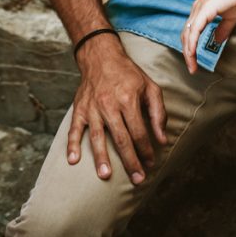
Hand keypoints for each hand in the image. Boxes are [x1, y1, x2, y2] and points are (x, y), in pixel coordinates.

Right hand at [68, 36, 166, 183]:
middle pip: (121, 138)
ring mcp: (93, 108)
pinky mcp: (79, 109)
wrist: (102, 57)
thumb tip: (163, 139)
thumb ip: (158, 113)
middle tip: (137, 180)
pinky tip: (73, 160)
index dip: (146, 149)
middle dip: (130, 161)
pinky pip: (74, 129)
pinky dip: (72, 145)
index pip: (139, 131)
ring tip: (106, 175)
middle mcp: (110, 105)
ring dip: (102, 157)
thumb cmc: (129, 74)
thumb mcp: (150, 87)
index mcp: (129, 99)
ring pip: (98, 137)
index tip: (151, 164)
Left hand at [182, 0, 235, 73]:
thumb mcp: (232, 16)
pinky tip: (193, 54)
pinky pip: (194, 30)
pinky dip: (192, 44)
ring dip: (188, 52)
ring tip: (192, 66)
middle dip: (187, 53)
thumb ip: (223, 28)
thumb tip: (217, 40)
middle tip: (192, 68)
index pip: (192, 32)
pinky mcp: (206, 8)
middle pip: (186, 34)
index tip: (195, 63)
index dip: (191, 48)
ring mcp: (200, 7)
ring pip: (188, 34)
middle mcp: (198, 7)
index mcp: (203, 8)